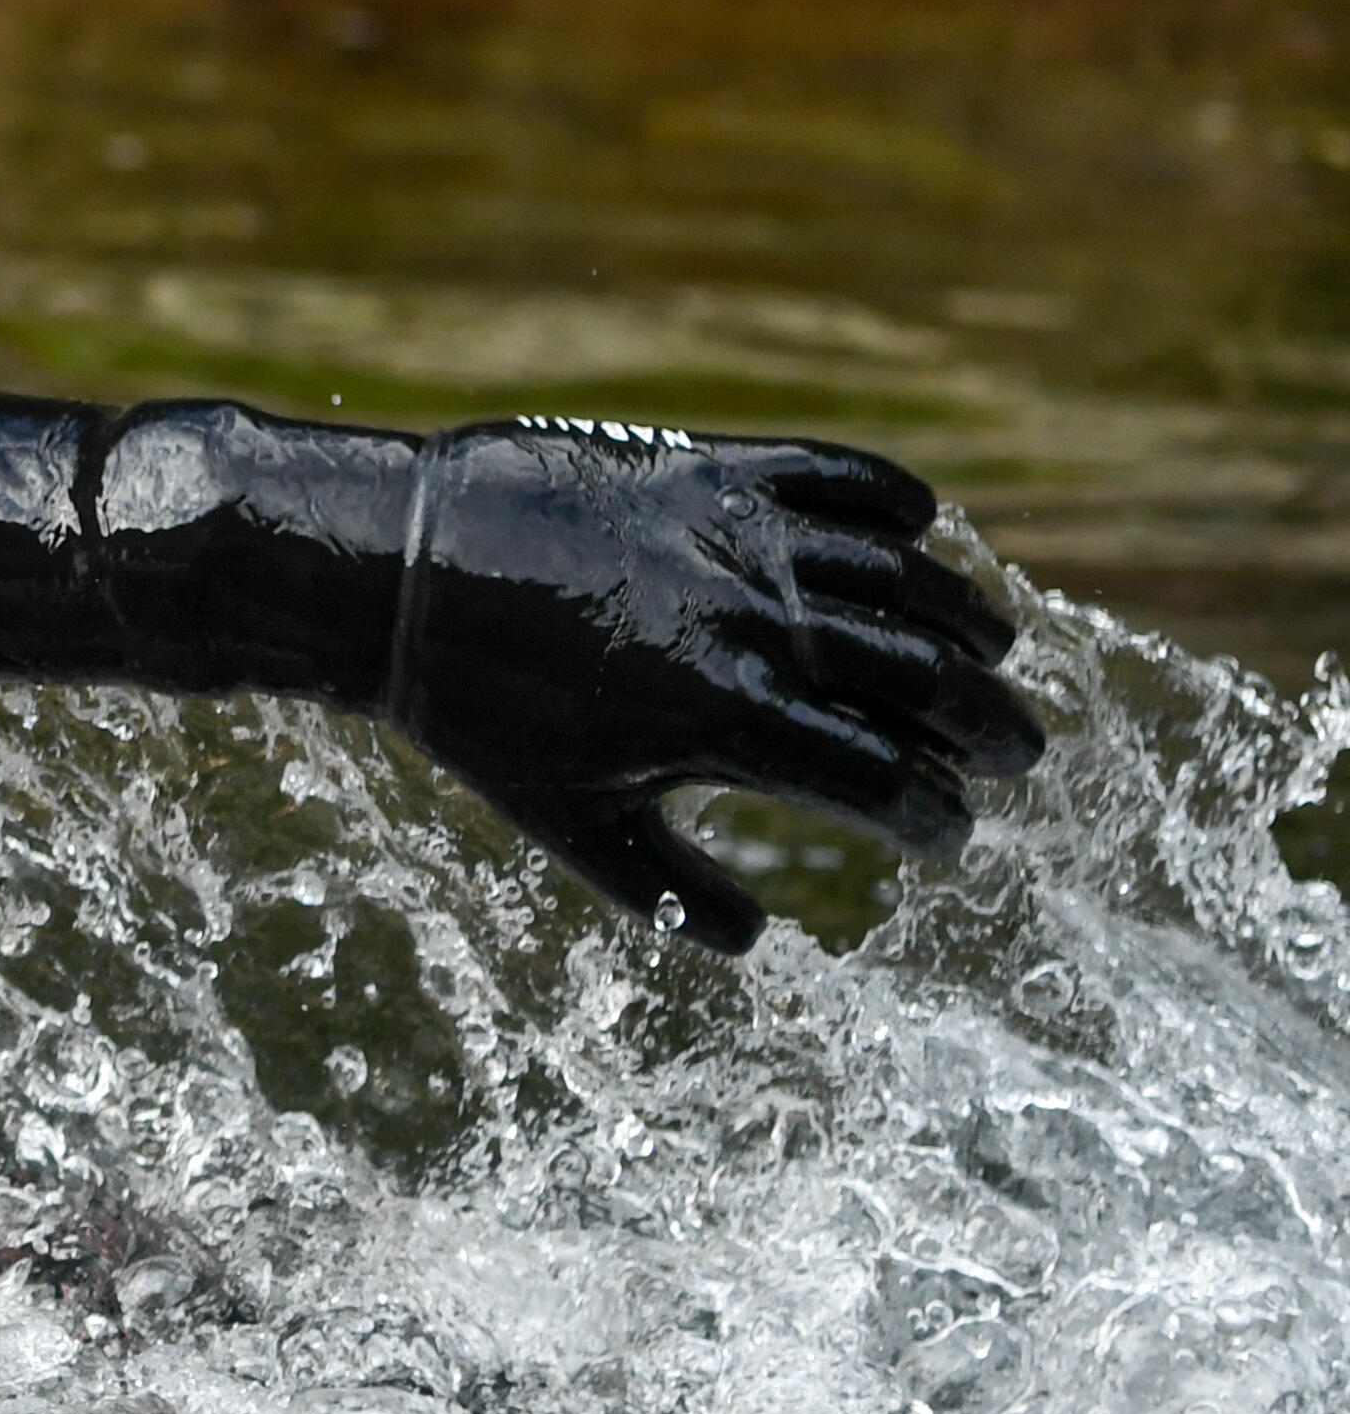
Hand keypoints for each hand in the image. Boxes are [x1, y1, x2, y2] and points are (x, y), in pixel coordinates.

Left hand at [386, 421, 1045, 951]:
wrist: (397, 573)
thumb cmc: (479, 712)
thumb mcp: (569, 820)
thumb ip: (668, 887)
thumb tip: (748, 944)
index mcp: (724, 720)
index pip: (881, 777)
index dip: (933, 815)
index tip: (948, 834)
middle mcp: (752, 624)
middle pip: (925, 676)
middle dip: (987, 723)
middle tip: (1015, 752)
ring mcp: (738, 538)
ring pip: (903, 574)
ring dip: (964, 618)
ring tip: (990, 653)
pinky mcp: (711, 469)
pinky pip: (838, 476)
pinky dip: (895, 502)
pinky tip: (920, 534)